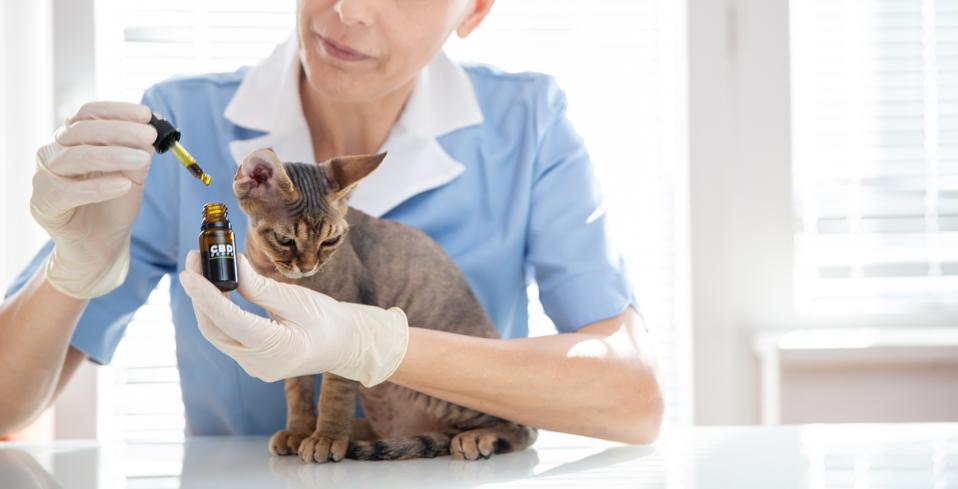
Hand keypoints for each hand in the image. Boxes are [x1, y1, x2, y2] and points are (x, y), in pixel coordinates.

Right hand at [30, 101, 156, 298]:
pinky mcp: (43, 203)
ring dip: (113, 156)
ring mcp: (44, 177)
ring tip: (143, 160)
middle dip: (119, 131)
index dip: (117, 111)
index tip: (146, 114)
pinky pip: (68, 191)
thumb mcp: (132, 175)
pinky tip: (123, 185)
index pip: (88, 114)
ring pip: (75, 158)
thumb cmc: (114, 206)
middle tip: (149, 136)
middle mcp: (53, 152)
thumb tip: (150, 129)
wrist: (101, 246)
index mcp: (72, 139)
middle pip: (81, 132)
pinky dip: (98, 187)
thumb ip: (138, 153)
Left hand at [178, 251, 409, 385]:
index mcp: (275, 349)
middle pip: (215, 328)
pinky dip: (219, 312)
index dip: (205, 294)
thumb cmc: (326, 320)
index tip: (188, 271)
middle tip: (195, 260)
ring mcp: (254, 367)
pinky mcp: (252, 361)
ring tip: (204, 269)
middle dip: (199, 295)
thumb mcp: (296, 298)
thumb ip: (259, 286)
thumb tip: (232, 264)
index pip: (228, 320)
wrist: (345, 344)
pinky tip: (219, 289)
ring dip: (207, 302)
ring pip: (218, 333)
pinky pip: (227, 336)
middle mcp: (259, 364)